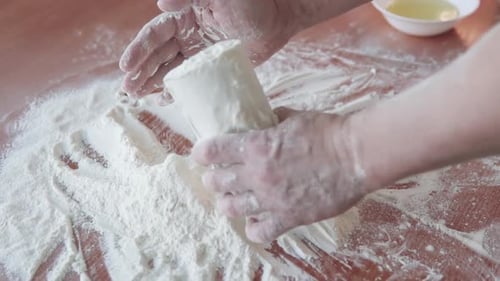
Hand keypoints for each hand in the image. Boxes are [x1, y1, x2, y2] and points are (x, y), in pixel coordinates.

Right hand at [120, 0, 301, 96]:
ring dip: (152, 82)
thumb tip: (161, 3)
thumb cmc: (251, 3)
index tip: (126, 66)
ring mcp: (198, 53)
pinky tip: (165, 99)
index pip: (155, 34)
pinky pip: (189, 80)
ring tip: (138, 96)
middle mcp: (187, 35)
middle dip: (141, 71)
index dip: (139, 50)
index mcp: (184, 16)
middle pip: (157, 55)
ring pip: (169, 69)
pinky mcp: (211, 68)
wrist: (279, 18)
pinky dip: (176, 89)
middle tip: (127, 89)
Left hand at [191, 109, 372, 242]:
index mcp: (255, 147)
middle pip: (217, 182)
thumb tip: (262, 120)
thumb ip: (271, 120)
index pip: (212, 151)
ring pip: (231, 208)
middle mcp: (257, 176)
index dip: (202, 152)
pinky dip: (253, 228)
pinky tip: (255, 221)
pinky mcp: (289, 218)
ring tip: (232, 199)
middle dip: (213, 178)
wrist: (356, 155)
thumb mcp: (293, 117)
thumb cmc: (327, 132)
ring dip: (227, 202)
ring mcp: (271, 200)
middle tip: (218, 176)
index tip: (202, 153)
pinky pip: (260, 232)